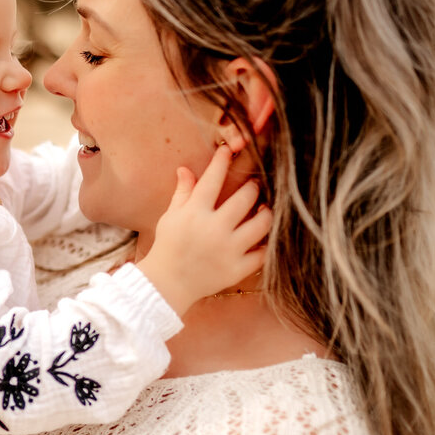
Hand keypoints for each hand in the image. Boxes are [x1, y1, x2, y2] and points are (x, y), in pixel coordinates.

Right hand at [135, 145, 271, 314]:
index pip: (213, 180)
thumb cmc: (169, 246)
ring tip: (264, 209)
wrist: (168, 283)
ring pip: (261, 224)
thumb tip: (185, 168)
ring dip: (266, 212)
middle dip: (253, 188)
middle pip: (246, 198)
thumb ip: (182, 192)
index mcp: (195, 213)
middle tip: (254, 187)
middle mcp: (214, 229)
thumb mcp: (171, 216)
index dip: (222, 162)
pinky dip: (266, 244)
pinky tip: (263, 237)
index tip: (229, 151)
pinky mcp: (237, 269)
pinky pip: (263, 253)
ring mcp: (228, 250)